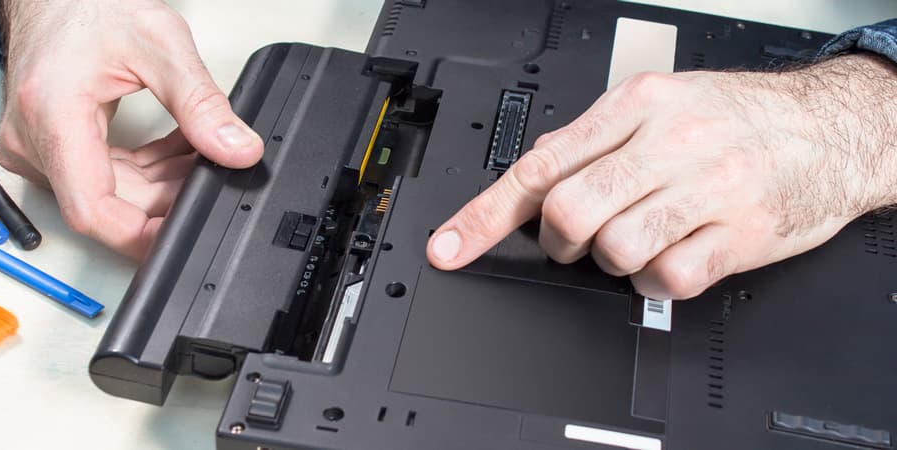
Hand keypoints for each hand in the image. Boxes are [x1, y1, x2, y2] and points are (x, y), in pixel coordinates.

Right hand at [0, 0, 262, 259]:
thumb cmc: (90, 3)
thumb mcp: (161, 46)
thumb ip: (202, 105)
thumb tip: (238, 151)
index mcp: (51, 116)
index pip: (92, 210)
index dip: (141, 236)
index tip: (183, 237)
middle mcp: (33, 140)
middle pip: (109, 204)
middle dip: (169, 199)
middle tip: (214, 174)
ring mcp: (37, 147)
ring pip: (111, 194)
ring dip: (163, 182)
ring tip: (202, 154)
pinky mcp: (50, 146)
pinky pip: (104, 175)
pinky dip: (147, 169)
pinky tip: (178, 150)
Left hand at [427, 54, 896, 298]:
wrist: (830, 128)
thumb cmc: (736, 118)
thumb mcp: (660, 103)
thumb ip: (594, 140)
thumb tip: (535, 176)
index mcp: (636, 107)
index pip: (539, 165)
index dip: (483, 215)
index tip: (449, 247)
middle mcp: (666, 143)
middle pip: (568, 213)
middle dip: (561, 242)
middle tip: (580, 239)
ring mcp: (705, 189)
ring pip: (614, 250)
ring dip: (613, 260)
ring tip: (639, 240)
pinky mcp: (739, 235)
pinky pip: (668, 279)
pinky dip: (656, 281)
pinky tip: (672, 257)